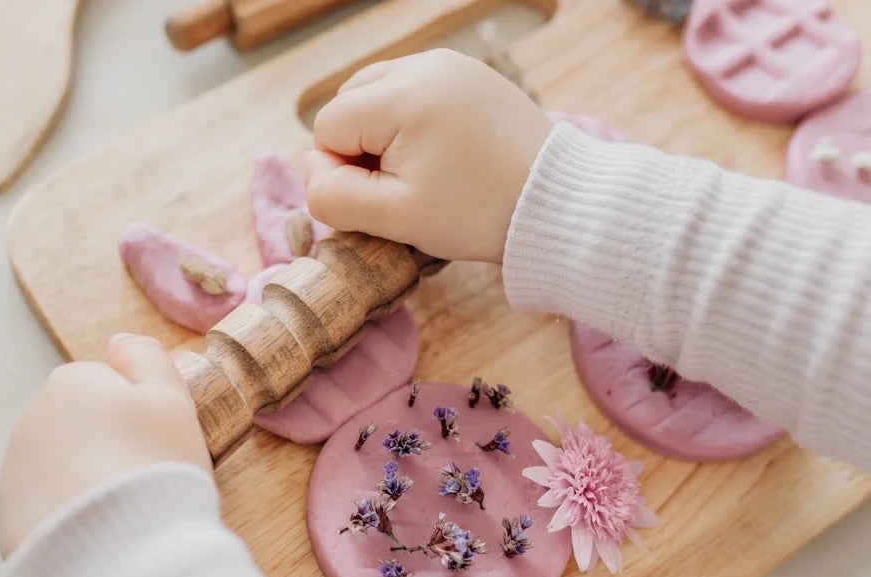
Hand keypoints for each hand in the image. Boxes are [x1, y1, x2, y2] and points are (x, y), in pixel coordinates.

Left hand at [0, 333, 211, 558]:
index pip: (111, 389)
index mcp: (71, 383)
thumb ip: (148, 359)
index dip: (141, 417)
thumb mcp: (172, 400)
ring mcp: (15, 472)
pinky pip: (49, 512)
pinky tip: (98, 538)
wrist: (117, 553)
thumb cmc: (153, 468)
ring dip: (88, 484)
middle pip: (83, 428)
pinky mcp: (9, 521)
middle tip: (144, 481)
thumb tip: (119, 341)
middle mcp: (32, 420)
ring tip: (122, 514)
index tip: (157, 446)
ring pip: (63, 470)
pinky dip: (71, 521)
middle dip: (109, 449)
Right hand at [304, 49, 551, 262]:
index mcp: (403, 95)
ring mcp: (451, 66)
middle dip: (358, 149)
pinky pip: (415, 92)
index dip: (339, 171)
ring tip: (420, 174)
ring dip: (382, 136)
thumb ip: (334, 197)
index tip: (382, 201)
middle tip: (400, 189)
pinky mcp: (471, 76)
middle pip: (350, 102)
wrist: (556, 204)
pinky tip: (441, 158)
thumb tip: (314, 173)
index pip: (327, 127)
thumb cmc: (476, 213)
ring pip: (379, 95)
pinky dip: (412, 124)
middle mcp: (425, 65)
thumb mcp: (394, 217)